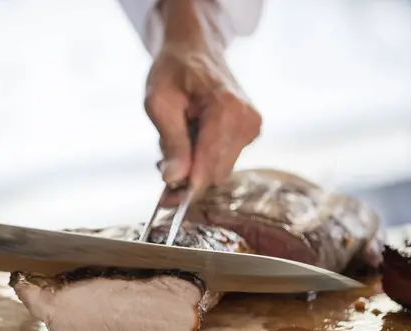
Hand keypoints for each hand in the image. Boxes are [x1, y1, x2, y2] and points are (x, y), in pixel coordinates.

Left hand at [144, 0, 261, 203]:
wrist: (195, 50)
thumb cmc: (174, 70)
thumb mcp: (159, 103)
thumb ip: (171, 142)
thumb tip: (174, 179)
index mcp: (227, 111)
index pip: (209, 167)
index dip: (185, 188)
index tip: (165, 200)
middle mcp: (247, 121)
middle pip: (215, 174)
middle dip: (187, 177)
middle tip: (162, 165)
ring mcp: (252, 128)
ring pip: (219, 171)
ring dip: (194, 167)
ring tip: (176, 143)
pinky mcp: (250, 133)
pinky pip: (224, 160)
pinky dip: (204, 158)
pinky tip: (192, 139)